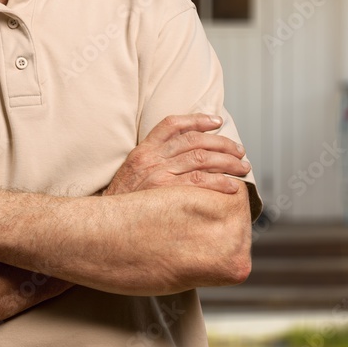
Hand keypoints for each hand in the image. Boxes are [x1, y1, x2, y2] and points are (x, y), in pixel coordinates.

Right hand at [104, 114, 249, 195]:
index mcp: (143, 151)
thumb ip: (153, 163)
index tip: (217, 121)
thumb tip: (184, 159)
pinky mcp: (166, 193)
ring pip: (202, 158)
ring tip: (243, 167)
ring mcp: (158, 175)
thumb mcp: (131, 175)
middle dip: (222, 143)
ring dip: (227, 161)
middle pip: (195, 141)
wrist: (104, 226)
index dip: (198, 119)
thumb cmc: (123, 205)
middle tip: (240, 151)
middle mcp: (152, 159)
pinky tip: (232, 186)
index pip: (173, 124)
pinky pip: (200, 182)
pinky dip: (220, 181)